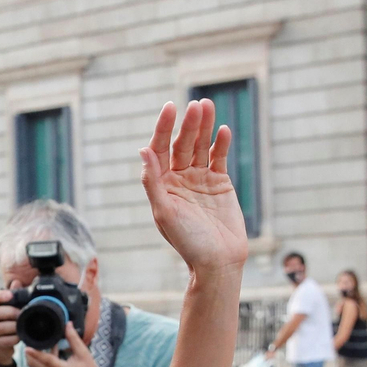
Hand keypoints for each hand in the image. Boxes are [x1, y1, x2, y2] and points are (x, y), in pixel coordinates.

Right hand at [0, 287, 21, 366]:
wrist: (0, 349)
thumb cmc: (4, 325)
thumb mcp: (7, 311)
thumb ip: (12, 298)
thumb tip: (17, 282)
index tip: (11, 295)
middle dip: (9, 312)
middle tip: (21, 313)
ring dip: (12, 326)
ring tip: (22, 324)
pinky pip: (2, 341)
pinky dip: (13, 338)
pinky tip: (20, 336)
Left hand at [25, 323, 113, 366]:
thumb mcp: (84, 354)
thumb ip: (73, 339)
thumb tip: (68, 324)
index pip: (46, 360)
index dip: (36, 353)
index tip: (26, 347)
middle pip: (34, 365)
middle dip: (30, 353)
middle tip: (29, 339)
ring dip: (35, 355)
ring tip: (39, 341)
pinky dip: (41, 359)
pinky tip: (51, 349)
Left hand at [139, 100, 248, 277]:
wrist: (217, 261)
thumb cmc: (187, 241)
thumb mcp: (165, 212)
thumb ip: (153, 181)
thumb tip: (143, 150)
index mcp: (161, 185)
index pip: (160, 149)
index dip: (164, 128)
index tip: (170, 108)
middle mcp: (179, 179)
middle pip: (182, 144)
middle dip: (189, 125)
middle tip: (196, 105)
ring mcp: (200, 179)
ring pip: (201, 146)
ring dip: (205, 127)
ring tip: (208, 106)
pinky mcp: (220, 183)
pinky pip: (219, 158)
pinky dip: (222, 144)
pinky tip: (223, 130)